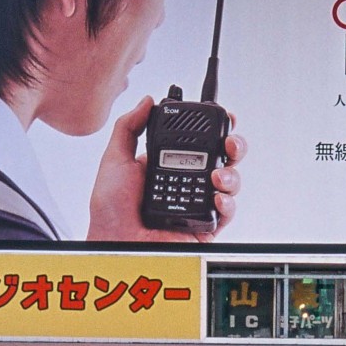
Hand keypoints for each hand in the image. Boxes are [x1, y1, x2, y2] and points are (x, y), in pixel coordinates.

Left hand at [86, 96, 246, 241]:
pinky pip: (227, 212)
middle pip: (222, 158)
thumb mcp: (114, 160)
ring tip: (218, 175)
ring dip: (231, 173)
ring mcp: (197, 204)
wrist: (116, 244)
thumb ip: (129, 127)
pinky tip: (217, 197)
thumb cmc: (111, 212)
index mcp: (168, 164)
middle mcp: (186, 182)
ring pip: (230, 182)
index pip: (198, 142)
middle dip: (234, 146)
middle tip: (229, 142)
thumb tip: (145, 101)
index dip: (214, 129)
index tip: (223, 118)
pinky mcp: (205, 226)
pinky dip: (228, 202)